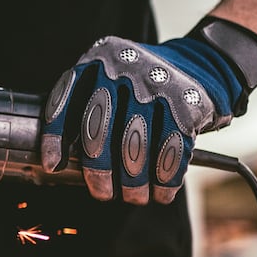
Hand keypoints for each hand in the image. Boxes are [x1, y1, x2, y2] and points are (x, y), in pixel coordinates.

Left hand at [40, 35, 247, 204]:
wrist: (204, 62)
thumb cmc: (143, 85)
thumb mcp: (110, 80)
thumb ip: (85, 108)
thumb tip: (59, 162)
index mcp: (97, 60)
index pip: (65, 100)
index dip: (55, 137)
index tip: (52, 166)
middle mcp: (125, 68)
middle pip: (99, 128)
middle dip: (98, 170)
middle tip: (102, 193)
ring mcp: (157, 84)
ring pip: (135, 145)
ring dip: (133, 182)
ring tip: (134, 197)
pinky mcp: (187, 102)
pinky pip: (170, 151)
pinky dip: (164, 179)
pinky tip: (161, 193)